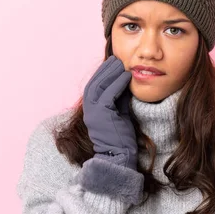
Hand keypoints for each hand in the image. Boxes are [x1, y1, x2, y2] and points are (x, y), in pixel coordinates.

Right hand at [83, 55, 136, 169]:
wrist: (119, 155)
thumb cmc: (120, 136)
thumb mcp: (119, 111)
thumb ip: (119, 97)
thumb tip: (125, 80)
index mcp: (91, 107)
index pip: (95, 84)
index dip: (103, 72)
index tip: (114, 62)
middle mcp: (88, 108)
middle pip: (95, 81)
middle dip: (105, 68)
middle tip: (116, 58)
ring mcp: (93, 111)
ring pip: (100, 85)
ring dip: (111, 72)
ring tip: (122, 63)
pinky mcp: (101, 114)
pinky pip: (109, 94)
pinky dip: (117, 83)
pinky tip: (126, 76)